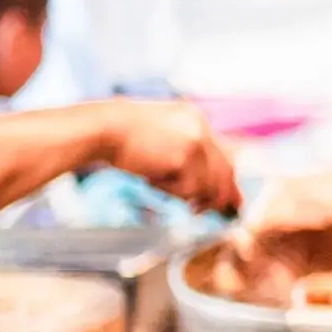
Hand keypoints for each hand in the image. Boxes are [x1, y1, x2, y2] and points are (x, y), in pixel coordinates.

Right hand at [99, 102, 241, 213]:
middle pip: (225, 170)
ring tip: (154, 181)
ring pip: (207, 184)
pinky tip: (149, 177)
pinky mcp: (187, 155)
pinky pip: (189, 188)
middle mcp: (202, 127)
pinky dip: (169, 190)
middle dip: (219, 197)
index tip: (230, 202)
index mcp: (195, 118)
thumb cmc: (120, 139)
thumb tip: (202, 188)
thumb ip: (182, 155)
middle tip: (201, 212)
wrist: (101, 129)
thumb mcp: (159, 141)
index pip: (223, 154)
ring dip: (181, 192)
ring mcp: (197, 140)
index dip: (226, 181)